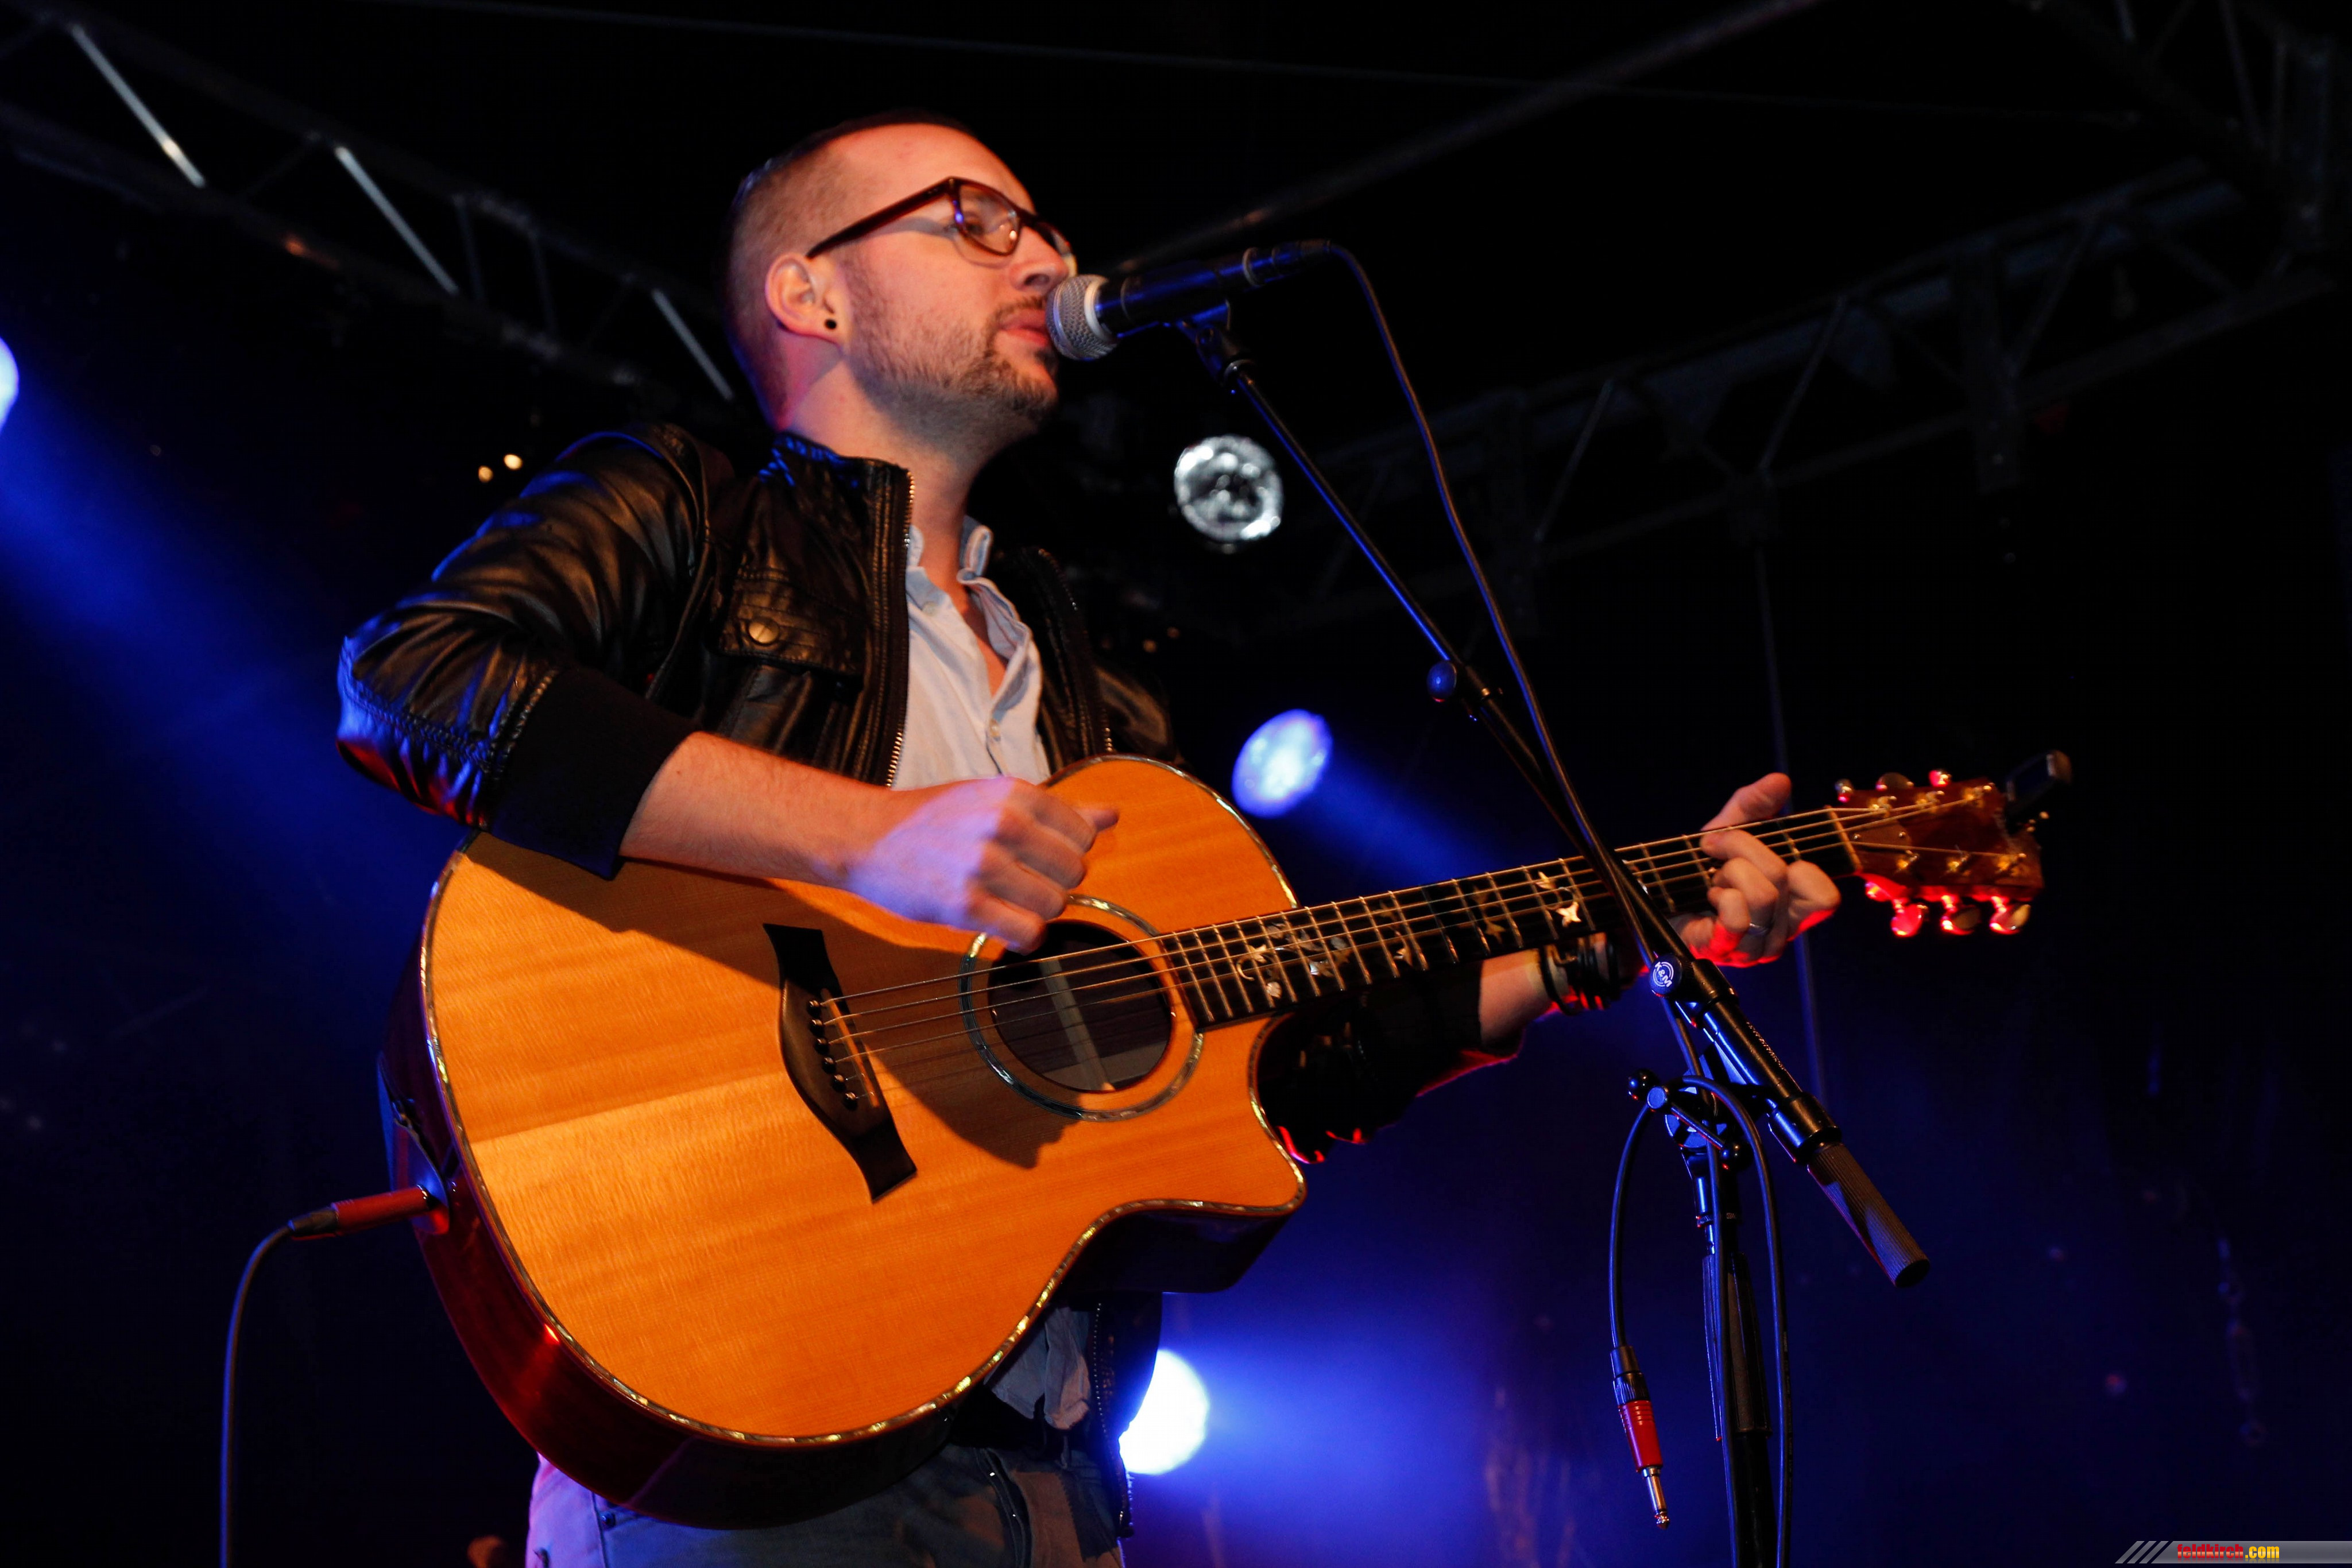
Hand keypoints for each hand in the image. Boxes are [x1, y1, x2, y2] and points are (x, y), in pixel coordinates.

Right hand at [843, 775, 1116, 951]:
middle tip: (1023, 883)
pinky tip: (1006, 926)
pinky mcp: (965, 904)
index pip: (1084, 834)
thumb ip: (1057, 810)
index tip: (1042, 858)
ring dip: (1039, 912)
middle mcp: (1004, 824)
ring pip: (1055, 904)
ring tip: (1011, 903)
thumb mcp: (995, 798)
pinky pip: (1027, 932)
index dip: (1068, 852)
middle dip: (1055, 883)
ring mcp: (984, 865)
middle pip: (1074, 872)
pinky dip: (1024, 937)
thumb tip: (1112, 815)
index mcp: (1015, 794)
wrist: (867, 837)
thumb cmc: (934, 818)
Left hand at [1669, 772, 1839, 966]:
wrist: (1654, 897)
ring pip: (1762, 897)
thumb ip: (1754, 804)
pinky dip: (1720, 897)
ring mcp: (1753, 947)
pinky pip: (1737, 918)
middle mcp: (1778, 932)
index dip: (1802, 869)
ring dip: (1728, 876)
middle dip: (1743, 851)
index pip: (1825, 898)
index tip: (1766, 852)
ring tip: (1714, 881)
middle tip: (1719, 856)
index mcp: (1790, 907)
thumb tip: (1780, 780)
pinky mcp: (1724, 949)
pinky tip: (1709, 898)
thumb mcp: (1727, 828)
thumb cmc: (1699, 869)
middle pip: (1784, 878)